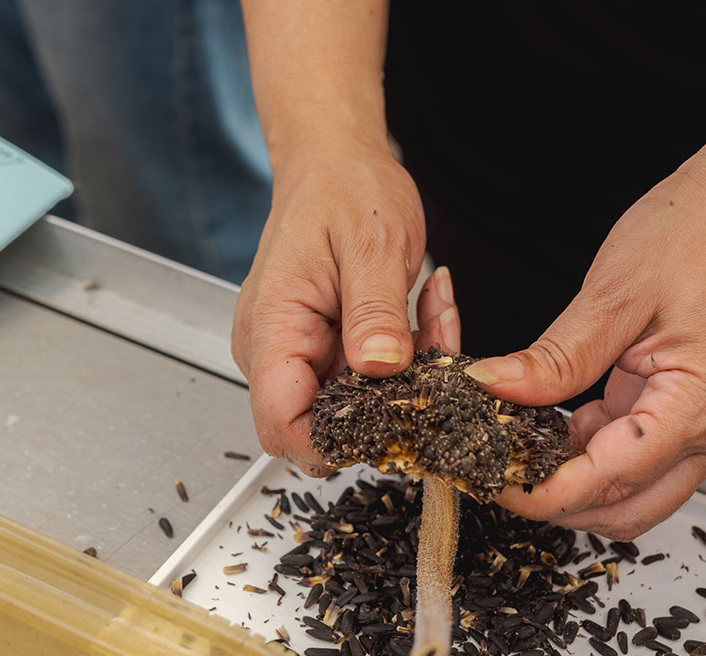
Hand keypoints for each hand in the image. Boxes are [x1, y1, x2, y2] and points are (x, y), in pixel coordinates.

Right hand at [231, 136, 458, 474]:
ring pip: (350, 409)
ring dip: (401, 382)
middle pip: (317, 429)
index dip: (333, 443)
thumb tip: (380, 369)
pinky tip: (420, 315)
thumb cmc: (344, 188)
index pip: (282, 424)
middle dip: (384, 411)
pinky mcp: (321, 350)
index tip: (393, 424)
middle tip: (432, 359)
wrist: (333, 161)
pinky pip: (363, 382)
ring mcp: (296, 353)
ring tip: (429, 318)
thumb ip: (374, 311)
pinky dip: (401, 362)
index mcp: (273, 327)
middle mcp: (274, 350)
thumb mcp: (372, 244)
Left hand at [473, 160, 705, 537]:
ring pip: (634, 493)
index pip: (612, 478)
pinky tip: (553, 428)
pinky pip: (639, 458)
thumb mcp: (614, 294)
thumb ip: (554, 358)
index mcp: (702, 404)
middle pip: (627, 509)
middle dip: (557, 505)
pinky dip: (592, 456)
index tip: (493, 481)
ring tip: (516, 451)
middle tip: (495, 474)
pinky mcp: (697, 416)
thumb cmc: (700, 232)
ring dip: (574, 484)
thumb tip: (493, 388)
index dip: (546, 493)